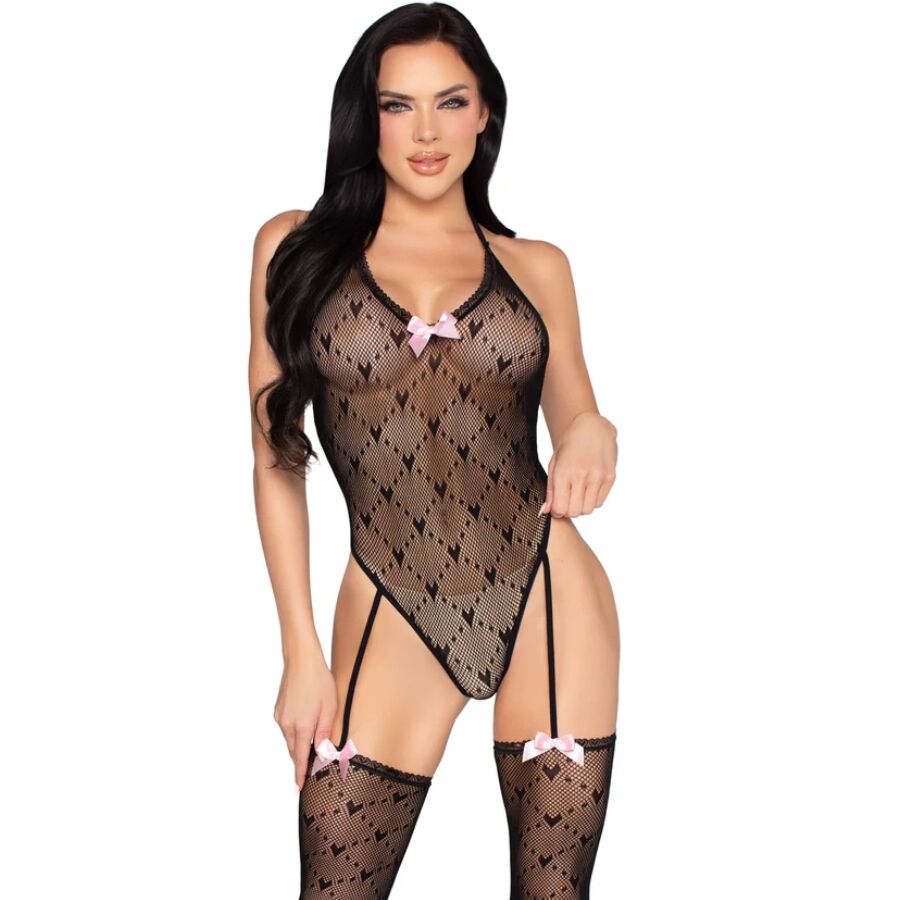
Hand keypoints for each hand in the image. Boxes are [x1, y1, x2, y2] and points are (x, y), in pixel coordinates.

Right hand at [274, 652, 337, 791]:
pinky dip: (295, 731)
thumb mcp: (330, 708)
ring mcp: (280, 717)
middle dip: (300, 761)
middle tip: (308, 771)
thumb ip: (324, 733)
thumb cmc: (320, 682)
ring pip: (290, 739)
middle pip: (294, 750)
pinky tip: (305, 723)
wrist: (301, 660)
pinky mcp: (278, 710)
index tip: (299, 787)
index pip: (300, 758)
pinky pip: (287, 727)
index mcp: (302, 726)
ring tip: (312, 742)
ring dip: (299, 743)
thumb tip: (321, 753)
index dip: (300, 774)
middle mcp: (287, 724)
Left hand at [539, 412, 617, 517]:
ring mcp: (598, 476)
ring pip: (588, 510)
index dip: (557, 511)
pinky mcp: (610, 477)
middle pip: (574, 512)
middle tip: (567, 500)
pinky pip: (599, 502)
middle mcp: (582, 475)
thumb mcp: (554, 463)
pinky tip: (589, 488)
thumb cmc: (569, 445)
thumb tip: (546, 511)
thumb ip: (550, 489)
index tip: (557, 505)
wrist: (592, 426)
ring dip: (581, 506)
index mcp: (564, 471)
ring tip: (578, 493)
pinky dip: (592, 500)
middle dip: (568, 510)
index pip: (560, 507)